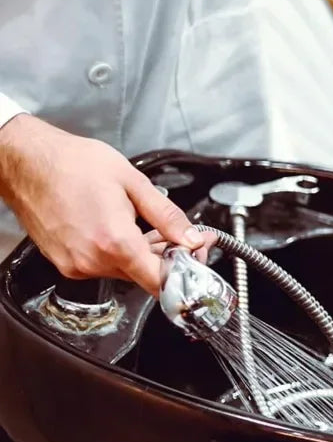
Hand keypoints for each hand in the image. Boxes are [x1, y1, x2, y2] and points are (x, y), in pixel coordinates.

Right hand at [0, 115, 208, 296]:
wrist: (27, 161)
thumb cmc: (72, 164)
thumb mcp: (133, 182)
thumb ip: (167, 216)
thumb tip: (191, 237)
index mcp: (114, 242)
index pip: (160, 281)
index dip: (185, 269)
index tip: (196, 254)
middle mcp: (93, 260)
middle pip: (145, 276)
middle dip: (169, 257)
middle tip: (184, 235)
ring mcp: (76, 264)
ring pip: (125, 270)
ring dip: (144, 254)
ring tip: (150, 226)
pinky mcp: (65, 262)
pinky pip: (103, 265)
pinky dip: (120, 252)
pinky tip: (124, 229)